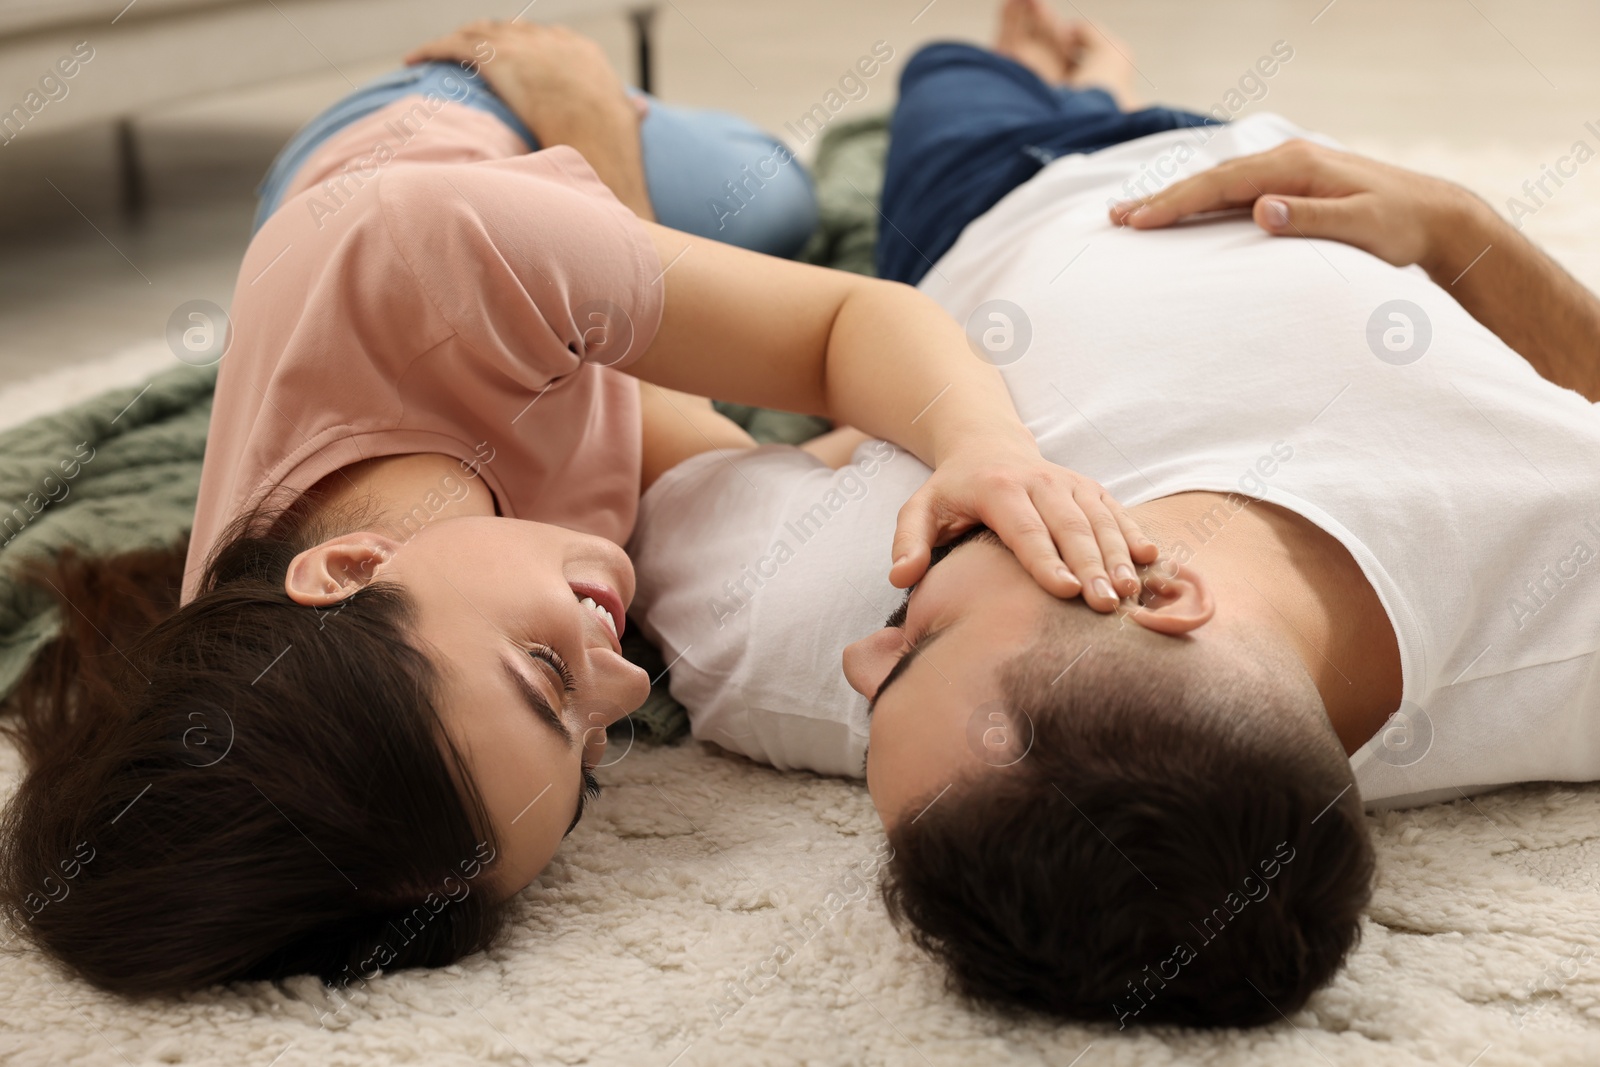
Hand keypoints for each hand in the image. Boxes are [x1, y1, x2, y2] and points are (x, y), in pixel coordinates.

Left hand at [405, 21, 636, 148]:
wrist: (600, 141)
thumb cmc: (615, 145)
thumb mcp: (627, 119)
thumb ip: (628, 110)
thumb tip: (640, 110)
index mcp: (580, 52)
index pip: (543, 39)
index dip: (522, 49)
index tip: (509, 60)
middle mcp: (550, 41)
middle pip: (506, 31)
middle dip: (484, 42)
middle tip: (464, 57)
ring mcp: (522, 46)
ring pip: (476, 34)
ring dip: (453, 45)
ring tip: (433, 56)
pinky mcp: (496, 58)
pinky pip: (453, 47)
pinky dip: (431, 51)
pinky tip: (414, 60)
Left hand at [890, 434, 1157, 612]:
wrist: (987, 446)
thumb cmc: (952, 491)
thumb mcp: (919, 509)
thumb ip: (908, 542)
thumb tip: (900, 577)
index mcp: (998, 489)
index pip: (1025, 530)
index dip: (1045, 560)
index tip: (1064, 592)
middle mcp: (1040, 481)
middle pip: (1069, 527)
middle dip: (1090, 565)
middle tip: (1105, 604)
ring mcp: (1069, 483)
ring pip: (1099, 519)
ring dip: (1117, 555)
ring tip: (1130, 592)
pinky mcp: (1089, 487)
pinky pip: (1116, 511)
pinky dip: (1133, 534)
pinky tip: (1151, 559)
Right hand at [1108, 139, 1477, 277]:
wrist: (1436, 215)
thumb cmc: (1400, 226)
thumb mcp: (1361, 226)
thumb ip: (1309, 217)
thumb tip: (1258, 209)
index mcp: (1294, 166)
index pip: (1220, 184)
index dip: (1175, 203)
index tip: (1137, 221)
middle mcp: (1285, 160)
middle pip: (1209, 179)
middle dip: (1160, 199)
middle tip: (1115, 218)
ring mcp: (1286, 171)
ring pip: (1217, 184)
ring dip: (1174, 200)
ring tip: (1133, 216)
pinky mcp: (1290, 186)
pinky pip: (1233, 192)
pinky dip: (1200, 202)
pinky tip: (1181, 213)